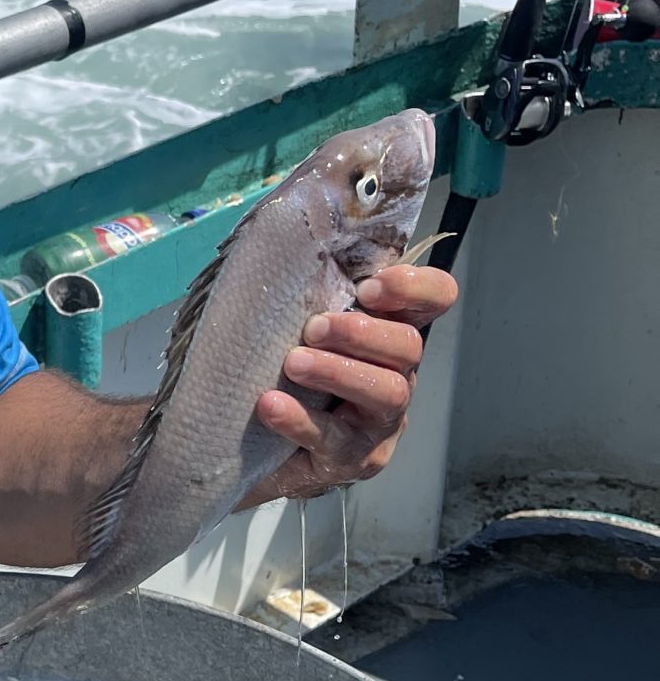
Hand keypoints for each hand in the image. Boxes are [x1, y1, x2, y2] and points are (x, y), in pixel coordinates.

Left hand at [246, 263, 457, 503]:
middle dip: (362, 332)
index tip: (371, 287)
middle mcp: (395, 373)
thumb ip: (307, 282)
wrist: (246, 440)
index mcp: (387, 330)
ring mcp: (378, 422)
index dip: (416, 289)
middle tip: (313, 328)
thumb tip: (293, 219)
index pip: (433, 299)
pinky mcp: (351, 460)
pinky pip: (335, 441)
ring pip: (387, 393)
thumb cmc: (277, 367)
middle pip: (408, 347)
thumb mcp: (292, 319)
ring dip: (339, 371)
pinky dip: (301, 420)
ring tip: (293, 363)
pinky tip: (270, 405)